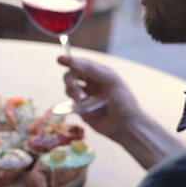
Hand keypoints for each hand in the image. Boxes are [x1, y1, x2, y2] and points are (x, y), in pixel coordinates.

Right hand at [58, 55, 185, 169]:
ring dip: (72, 91)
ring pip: (69, 89)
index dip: (70, 61)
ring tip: (81, 98)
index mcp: (100, 74)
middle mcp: (91, 84)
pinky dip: (75, 104)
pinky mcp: (82, 110)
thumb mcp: (111, 81)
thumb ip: (92, 70)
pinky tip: (83, 107)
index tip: (59, 60)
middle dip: (69, 78)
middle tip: (72, 84)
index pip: (82, 64)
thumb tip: (73, 61)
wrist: (126, 126)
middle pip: (72, 75)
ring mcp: (86, 97)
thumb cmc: (123, 102)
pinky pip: (71, 104)